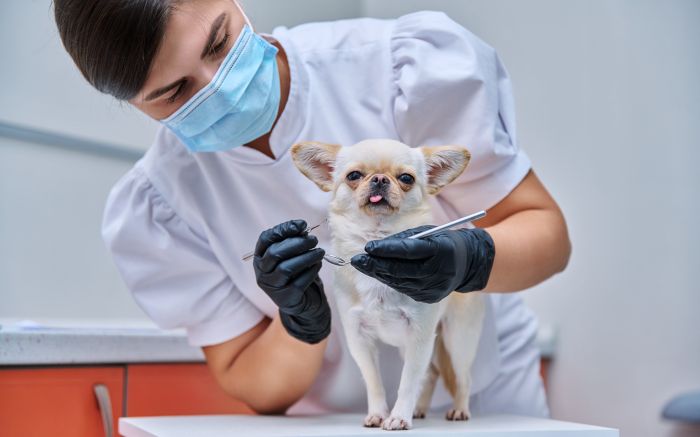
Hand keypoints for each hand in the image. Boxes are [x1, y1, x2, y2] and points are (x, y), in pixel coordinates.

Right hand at [253, 219, 330, 343]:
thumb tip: (302, 228)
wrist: (302, 300)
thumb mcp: (292, 255)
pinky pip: (298, 282)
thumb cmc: (296, 272)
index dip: (283, 230)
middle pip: (275, 253)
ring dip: (306, 257)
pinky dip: (311, 271)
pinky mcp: (284, 298)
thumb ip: (293, 241)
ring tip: (320, 252)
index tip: (301, 224)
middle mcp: (261, 272)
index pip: (266, 239)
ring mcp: (271, 287)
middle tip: (314, 239)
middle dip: (297, 243)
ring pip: (287, 268)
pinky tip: (318, 265)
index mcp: (260, 257)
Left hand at [350, 225, 494, 302]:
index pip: (409, 251)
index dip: (387, 250)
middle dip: (375, 265)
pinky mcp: (429, 298)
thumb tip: (377, 248)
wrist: (468, 263)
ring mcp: (433, 288)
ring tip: (363, 265)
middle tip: (356, 260)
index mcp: (440, 250)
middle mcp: (437, 272)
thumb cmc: (443, 242)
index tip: (368, 248)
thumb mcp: (428, 233)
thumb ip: (404, 240)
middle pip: (400, 270)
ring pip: (399, 282)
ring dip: (379, 274)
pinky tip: (379, 273)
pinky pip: (404, 289)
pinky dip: (390, 280)